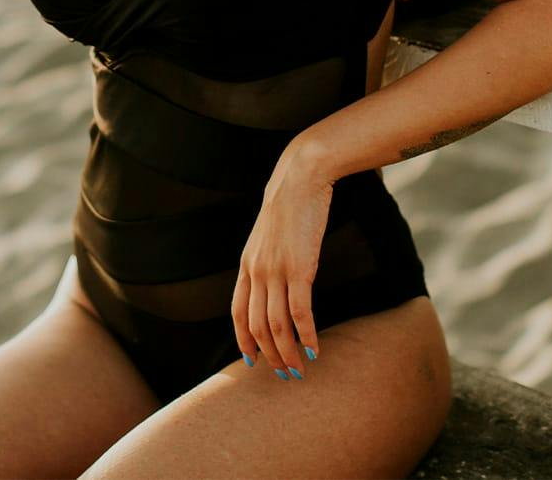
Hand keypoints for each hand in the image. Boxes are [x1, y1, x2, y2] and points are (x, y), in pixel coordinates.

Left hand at [232, 146, 332, 379]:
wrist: (300, 177)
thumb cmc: (289, 204)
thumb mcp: (267, 235)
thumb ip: (265, 258)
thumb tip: (273, 279)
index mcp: (246, 264)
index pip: (237, 312)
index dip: (243, 339)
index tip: (252, 360)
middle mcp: (256, 271)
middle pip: (257, 326)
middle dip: (270, 355)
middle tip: (285, 374)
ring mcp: (276, 270)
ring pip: (277, 325)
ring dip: (288, 352)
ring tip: (300, 369)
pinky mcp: (300, 267)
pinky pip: (300, 312)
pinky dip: (306, 335)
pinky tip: (314, 349)